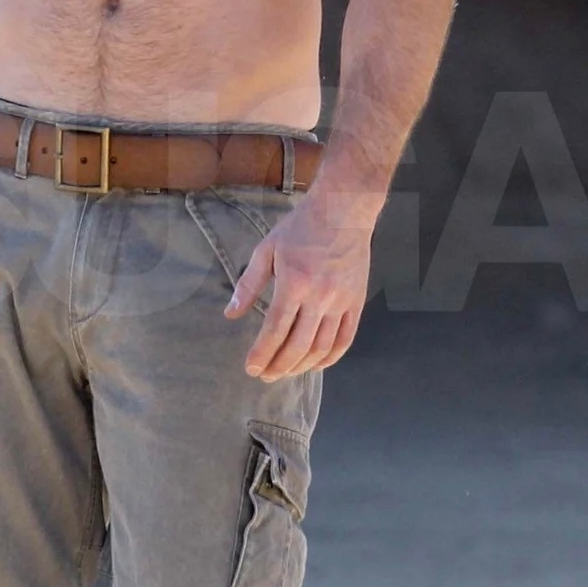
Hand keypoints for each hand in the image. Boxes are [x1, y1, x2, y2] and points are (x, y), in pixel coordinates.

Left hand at [224, 191, 373, 380]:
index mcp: (294, 283)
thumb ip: (249, 284)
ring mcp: (341, 302)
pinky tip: (316, 365)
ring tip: (286, 372)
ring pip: (322, 347)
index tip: (251, 368)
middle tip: (265, 376)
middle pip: (298, 345)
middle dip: (279, 366)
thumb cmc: (301, 227)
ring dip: (302, 366)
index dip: (262, 353)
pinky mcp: (356, 302)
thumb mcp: (267, 249)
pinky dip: (330, 358)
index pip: (275, 329)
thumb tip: (231, 314)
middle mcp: (319, 297)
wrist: (344, 211)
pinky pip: (345, 339)